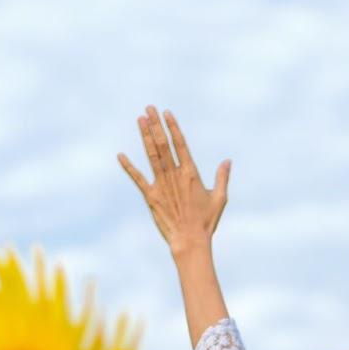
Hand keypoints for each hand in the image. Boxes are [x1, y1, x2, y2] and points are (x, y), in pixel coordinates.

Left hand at [118, 106, 229, 254]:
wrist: (190, 241)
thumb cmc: (207, 222)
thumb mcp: (220, 199)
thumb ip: (222, 178)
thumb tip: (228, 161)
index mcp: (191, 174)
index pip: (180, 144)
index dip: (173, 127)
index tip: (166, 113)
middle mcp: (174, 176)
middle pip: (163, 145)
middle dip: (156, 125)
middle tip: (149, 108)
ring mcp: (161, 185)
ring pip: (151, 156)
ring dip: (144, 137)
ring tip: (140, 120)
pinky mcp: (151, 197)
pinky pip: (138, 179)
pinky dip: (128, 167)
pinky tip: (120, 155)